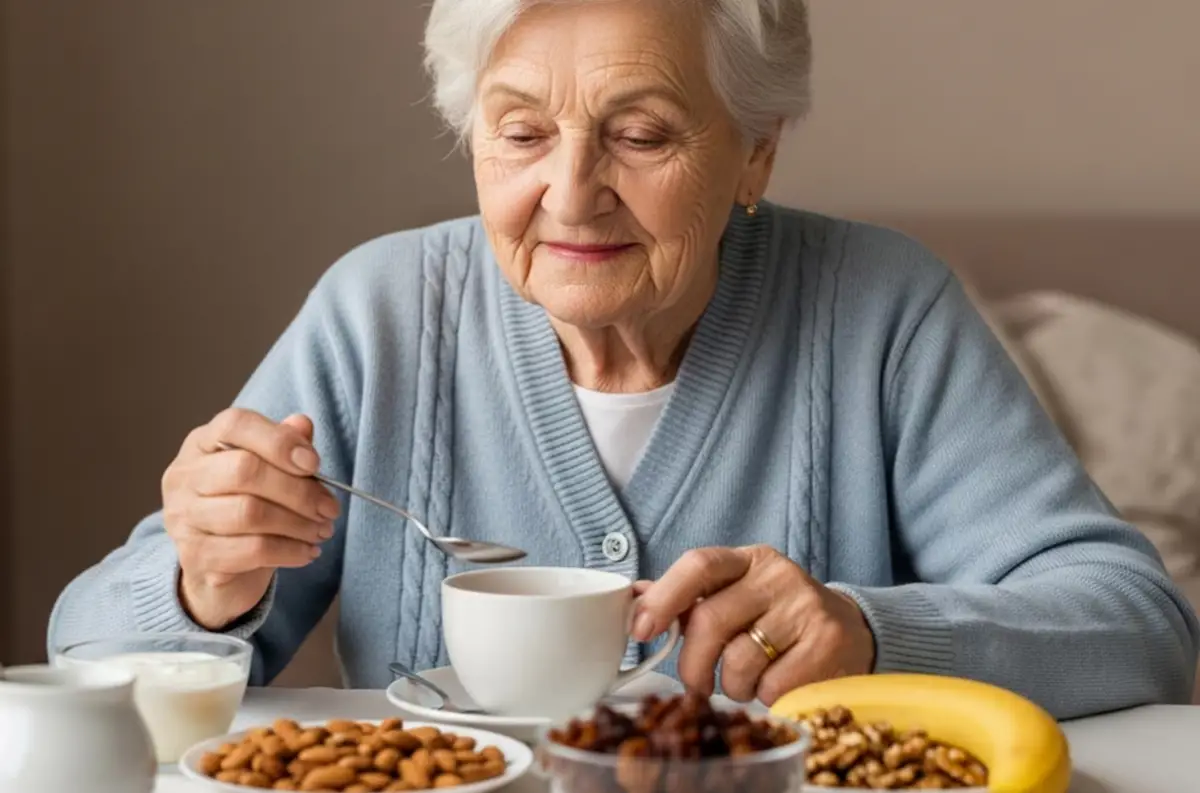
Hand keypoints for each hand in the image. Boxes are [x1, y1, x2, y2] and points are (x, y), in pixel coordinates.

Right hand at [162, 408, 339, 630]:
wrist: (217, 567)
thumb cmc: (245, 507)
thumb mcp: (268, 470)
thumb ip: (284, 445)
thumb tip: (302, 424)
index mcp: (202, 443)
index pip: (234, 425)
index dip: (279, 440)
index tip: (314, 463)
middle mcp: (185, 476)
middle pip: (245, 471)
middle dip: (299, 491)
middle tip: (329, 508)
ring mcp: (184, 517)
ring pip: (249, 513)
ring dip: (298, 524)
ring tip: (322, 530)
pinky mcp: (195, 556)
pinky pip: (251, 550)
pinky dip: (290, 551)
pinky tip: (307, 551)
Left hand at [632, 545, 874, 704]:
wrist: (849, 632)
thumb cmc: (776, 618)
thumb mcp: (736, 596)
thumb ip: (689, 599)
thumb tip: (634, 600)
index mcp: (748, 560)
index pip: (698, 564)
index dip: (663, 597)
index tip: (641, 630)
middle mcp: (778, 576)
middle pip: (710, 620)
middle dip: (691, 664)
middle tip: (695, 684)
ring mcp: (805, 608)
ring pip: (739, 660)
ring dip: (732, 685)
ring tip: (747, 681)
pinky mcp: (827, 643)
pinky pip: (772, 685)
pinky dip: (764, 696)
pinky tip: (776, 685)